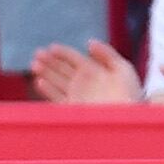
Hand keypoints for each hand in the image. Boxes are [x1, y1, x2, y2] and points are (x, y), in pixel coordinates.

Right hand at [28, 39, 147, 103]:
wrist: (127, 121)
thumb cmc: (129, 95)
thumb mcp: (123, 68)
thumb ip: (107, 53)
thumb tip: (89, 43)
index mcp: (95, 72)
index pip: (75, 59)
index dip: (63, 52)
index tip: (51, 47)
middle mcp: (84, 84)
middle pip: (63, 69)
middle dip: (50, 61)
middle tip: (37, 53)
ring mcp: (78, 97)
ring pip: (57, 82)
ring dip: (45, 73)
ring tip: (34, 64)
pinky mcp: (74, 110)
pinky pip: (57, 98)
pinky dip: (48, 90)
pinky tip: (40, 82)